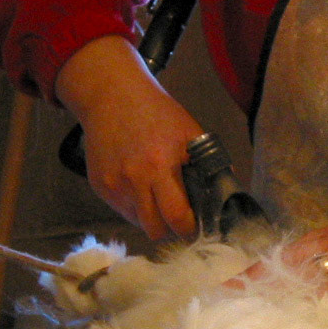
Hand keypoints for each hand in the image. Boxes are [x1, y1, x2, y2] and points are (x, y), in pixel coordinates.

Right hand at [54, 35, 202, 240]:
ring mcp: (114, 184)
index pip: (177, 216)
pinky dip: (136, 209)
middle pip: (155, 230)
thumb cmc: (158, 113)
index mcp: (161, 165)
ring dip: (154, 221)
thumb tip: (228, 191)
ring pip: (138, 223)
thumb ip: (207, 163)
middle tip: (182, 223)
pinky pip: (123, 211)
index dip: (189, 229)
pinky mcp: (99, 186)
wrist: (112, 96)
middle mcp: (135, 179)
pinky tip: (144, 189)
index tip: (198, 228)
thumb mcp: (190, 132)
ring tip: (163, 205)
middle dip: (172, 232)